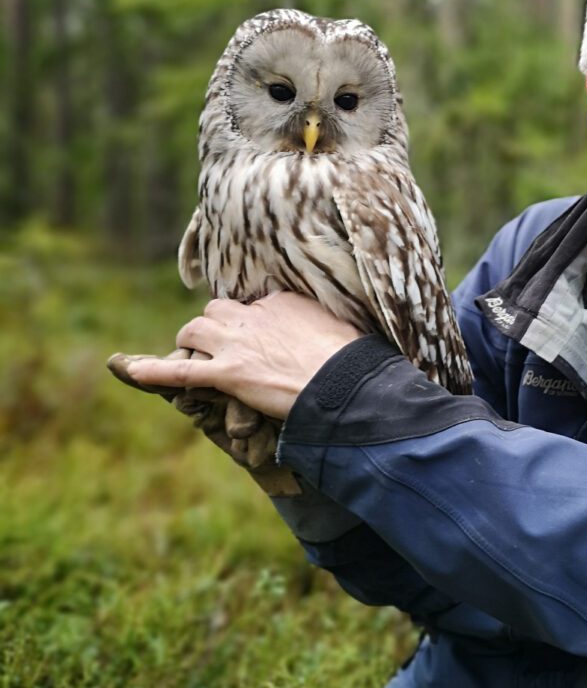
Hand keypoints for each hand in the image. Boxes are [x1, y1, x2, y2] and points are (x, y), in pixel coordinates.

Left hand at [124, 292, 360, 418]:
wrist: (345, 384)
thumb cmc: (353, 361)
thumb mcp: (342, 327)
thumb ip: (323, 324)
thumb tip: (330, 329)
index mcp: (281, 302)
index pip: (252, 305)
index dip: (251, 324)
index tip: (261, 340)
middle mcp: (253, 317)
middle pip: (216, 311)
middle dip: (213, 328)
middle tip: (221, 347)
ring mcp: (237, 345)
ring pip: (194, 332)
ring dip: (190, 345)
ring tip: (194, 358)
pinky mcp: (227, 375)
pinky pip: (181, 371)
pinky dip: (154, 372)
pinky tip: (133, 371)